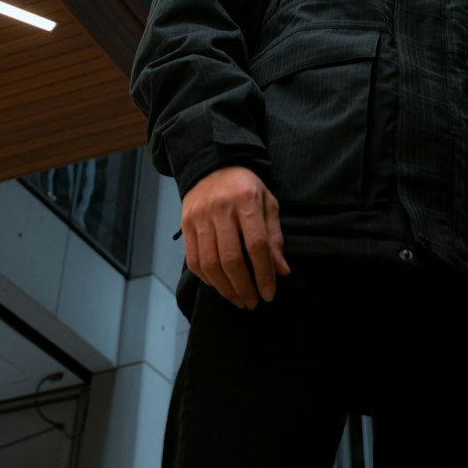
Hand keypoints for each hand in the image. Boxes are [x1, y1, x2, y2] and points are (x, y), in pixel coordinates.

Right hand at [181, 165, 290, 308]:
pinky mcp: (185, 225)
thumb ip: (274, 236)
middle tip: (253, 302)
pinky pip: (193, 260)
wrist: (212, 165)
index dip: (264, 273)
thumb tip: (281, 271)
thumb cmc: (245, 187)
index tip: (269, 293)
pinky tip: (220, 287)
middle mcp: (220, 208)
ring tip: (238, 300)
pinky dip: (207, 279)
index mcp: (246, 200)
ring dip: (225, 288)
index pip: (256, 244)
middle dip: (244, 287)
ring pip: (210, 263)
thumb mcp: (267, 203)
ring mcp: (200, 217)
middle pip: (231, 258)